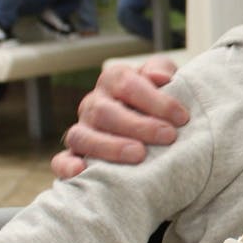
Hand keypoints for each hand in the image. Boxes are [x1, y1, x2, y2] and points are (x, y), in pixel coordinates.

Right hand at [50, 57, 187, 178]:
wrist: (154, 125)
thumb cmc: (160, 100)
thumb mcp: (167, 77)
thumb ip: (162, 70)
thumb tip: (159, 77)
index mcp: (114, 80)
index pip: (127, 84)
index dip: (156, 100)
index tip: (182, 118)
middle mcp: (94, 103)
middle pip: (104, 111)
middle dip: (138, 125)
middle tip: (167, 137)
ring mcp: (82, 129)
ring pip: (82, 136)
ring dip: (110, 147)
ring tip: (139, 155)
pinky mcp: (75, 154)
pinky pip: (61, 160)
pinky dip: (67, 166)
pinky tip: (81, 172)